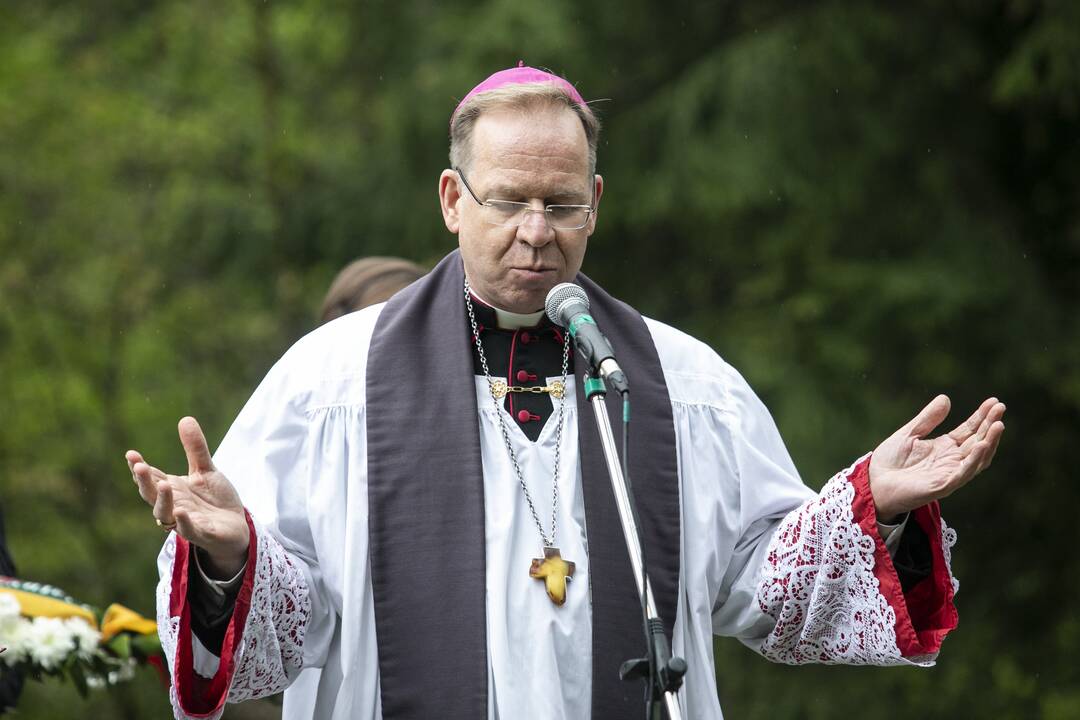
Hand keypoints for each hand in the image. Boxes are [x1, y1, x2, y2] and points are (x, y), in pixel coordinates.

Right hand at [127, 417, 248, 576]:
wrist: (235, 528)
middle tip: (139, 466)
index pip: (151, 477)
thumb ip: (195, 449)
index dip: (139, 467)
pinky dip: (184, 522)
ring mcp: (185, 521)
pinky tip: (181, 511)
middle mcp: (173, 505)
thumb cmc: (214, 500)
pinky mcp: (202, 534)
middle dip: (144, 481)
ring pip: (165, 514)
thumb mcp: (206, 471)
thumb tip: (185, 418)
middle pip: (152, 495)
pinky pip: (189, 530)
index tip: (131, 454)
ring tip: (163, 484)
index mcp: (172, 489)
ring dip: (162, 500)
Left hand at [869, 395, 1004, 520]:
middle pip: (978, 441)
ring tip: (998, 424)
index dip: (982, 417)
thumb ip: (927, 419)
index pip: (969, 430)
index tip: (994, 402)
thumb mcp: (909, 434)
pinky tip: (981, 445)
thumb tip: (946, 398)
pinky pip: (964, 473)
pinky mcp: (943, 486)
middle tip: (1000, 407)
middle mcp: (951, 461)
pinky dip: (974, 460)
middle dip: (990, 425)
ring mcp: (949, 474)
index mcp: (945, 448)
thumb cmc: (890, 462)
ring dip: (989, 442)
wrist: (873, 483)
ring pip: (977, 458)